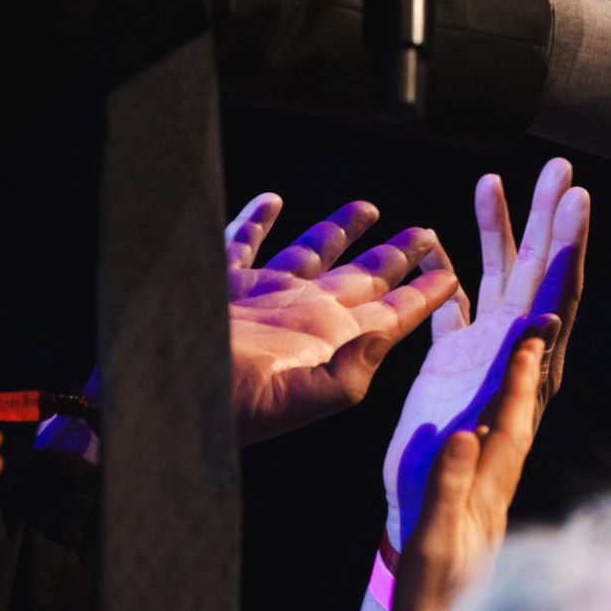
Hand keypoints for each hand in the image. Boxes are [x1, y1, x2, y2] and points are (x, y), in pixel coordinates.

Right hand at [224, 193, 461, 444]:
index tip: (452, 271)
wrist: (158, 406)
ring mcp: (264, 299)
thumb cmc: (229, 409)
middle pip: (363, 278)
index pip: (393, 313)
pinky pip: (243, 243)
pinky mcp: (222, 285)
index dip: (425, 293)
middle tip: (425, 233)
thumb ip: (354, 367)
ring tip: (369, 208)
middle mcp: (304, 315)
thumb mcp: (303, 400)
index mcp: (331, 341)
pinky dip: (256, 220)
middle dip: (395, 256)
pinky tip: (270, 201)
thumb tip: (388, 330)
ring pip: (311, 252)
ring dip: (339, 230)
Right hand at [384, 160, 588, 546]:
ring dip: (499, 231)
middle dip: (548, 218)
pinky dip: (448, 273)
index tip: (579, 201)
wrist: (433, 527)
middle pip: (538, 273)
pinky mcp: (452, 367)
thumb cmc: (458, 503)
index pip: (557, 296)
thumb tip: (519, 354)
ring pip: (497, 280)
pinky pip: (454, 307)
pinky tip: (435, 242)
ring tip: (492, 180)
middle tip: (559, 166)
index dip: (568, 247)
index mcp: (528, 370)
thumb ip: (494, 413)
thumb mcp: (478, 461)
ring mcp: (484, 355)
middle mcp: (514, 354)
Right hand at [388, 337, 545, 610]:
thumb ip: (449, 486)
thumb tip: (465, 431)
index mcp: (489, 491)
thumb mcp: (434, 538)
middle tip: (542, 327)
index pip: (510, 424)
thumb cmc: (433, 593)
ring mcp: (489, 497)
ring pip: (508, 431)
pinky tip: (482, 411)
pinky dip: (489, 418)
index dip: (520, 379)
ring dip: (515, 390)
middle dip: (531, 373)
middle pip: (520, 419)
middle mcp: (497, 488)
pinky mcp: (476, 508)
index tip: (532, 336)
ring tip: (522, 352)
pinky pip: (489, 449)